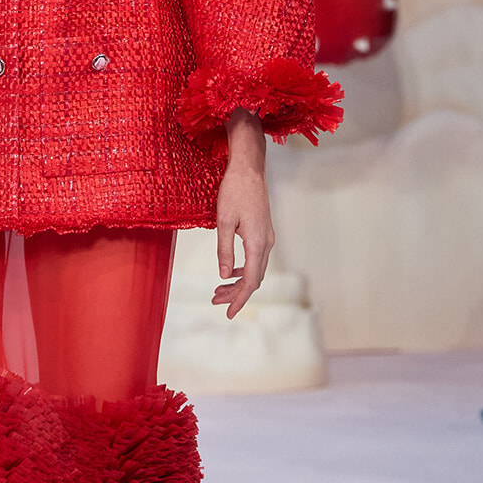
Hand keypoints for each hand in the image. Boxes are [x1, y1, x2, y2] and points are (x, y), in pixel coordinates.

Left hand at [213, 108, 274, 319]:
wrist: (249, 169)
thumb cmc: (234, 192)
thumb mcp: (223, 222)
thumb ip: (224, 250)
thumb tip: (223, 275)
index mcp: (257, 244)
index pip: (250, 281)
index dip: (239, 299)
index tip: (228, 313)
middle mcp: (266, 244)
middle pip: (253, 279)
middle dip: (235, 293)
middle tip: (215, 301)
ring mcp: (267, 238)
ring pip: (254, 269)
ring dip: (237, 282)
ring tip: (218, 291)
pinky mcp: (263, 232)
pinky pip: (255, 259)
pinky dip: (242, 270)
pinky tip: (229, 272)